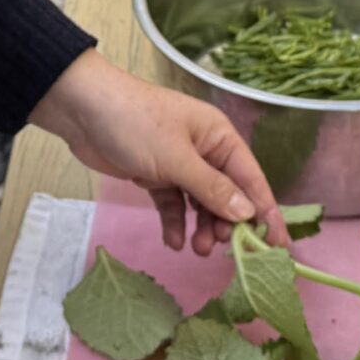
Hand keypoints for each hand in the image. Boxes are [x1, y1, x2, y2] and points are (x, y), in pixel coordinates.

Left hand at [32, 50, 284, 253]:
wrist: (82, 109)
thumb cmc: (135, 125)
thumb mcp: (177, 159)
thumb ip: (213, 189)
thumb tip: (247, 213)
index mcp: (220, 138)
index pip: (252, 180)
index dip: (266, 213)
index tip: (277, 246)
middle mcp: (205, 150)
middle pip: (227, 195)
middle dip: (226, 224)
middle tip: (216, 248)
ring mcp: (179, 163)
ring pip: (200, 203)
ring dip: (201, 226)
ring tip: (196, 250)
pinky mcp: (154, 174)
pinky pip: (174, 203)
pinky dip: (175, 221)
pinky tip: (172, 241)